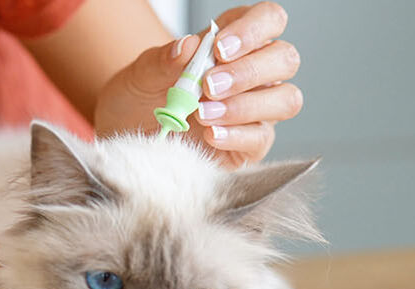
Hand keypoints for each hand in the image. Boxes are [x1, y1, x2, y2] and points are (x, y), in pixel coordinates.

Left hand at [93, 2, 301, 167]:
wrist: (128, 132)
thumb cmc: (144, 94)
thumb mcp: (143, 73)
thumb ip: (163, 59)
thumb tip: (186, 46)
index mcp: (236, 41)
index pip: (269, 19)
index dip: (253, 29)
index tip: (219, 48)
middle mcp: (255, 73)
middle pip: (285, 59)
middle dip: (249, 71)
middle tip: (208, 85)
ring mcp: (257, 109)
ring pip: (285, 99)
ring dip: (246, 105)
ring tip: (203, 113)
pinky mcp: (250, 144)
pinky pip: (262, 138)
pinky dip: (237, 135)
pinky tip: (210, 135)